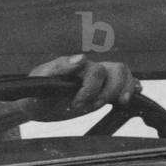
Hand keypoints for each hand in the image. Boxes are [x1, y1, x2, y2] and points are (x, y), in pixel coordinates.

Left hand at [20, 54, 139, 121]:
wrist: (34, 107)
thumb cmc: (35, 93)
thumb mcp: (40, 82)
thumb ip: (58, 68)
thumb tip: (81, 58)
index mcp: (76, 66)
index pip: (97, 70)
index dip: (90, 89)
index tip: (74, 105)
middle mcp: (90, 70)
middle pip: (118, 70)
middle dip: (109, 92)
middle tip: (90, 107)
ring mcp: (99, 80)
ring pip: (124, 74)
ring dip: (124, 90)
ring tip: (117, 104)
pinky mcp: (102, 91)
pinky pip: (125, 84)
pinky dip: (131, 89)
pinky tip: (129, 99)